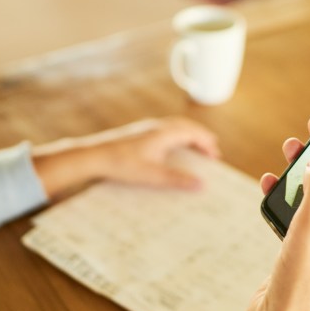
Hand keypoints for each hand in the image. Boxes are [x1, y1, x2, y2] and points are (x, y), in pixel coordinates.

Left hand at [31, 117, 219, 197]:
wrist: (94, 156)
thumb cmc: (122, 164)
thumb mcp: (153, 176)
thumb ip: (178, 180)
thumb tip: (201, 185)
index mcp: (164, 132)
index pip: (193, 133)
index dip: (207, 143)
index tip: (215, 156)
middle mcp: (157, 126)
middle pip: (186, 126)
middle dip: (200, 137)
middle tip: (211, 150)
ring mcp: (146, 128)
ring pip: (175, 127)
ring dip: (188, 135)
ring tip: (195, 148)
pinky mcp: (138, 133)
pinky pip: (164, 130)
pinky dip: (176, 136)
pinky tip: (171, 148)